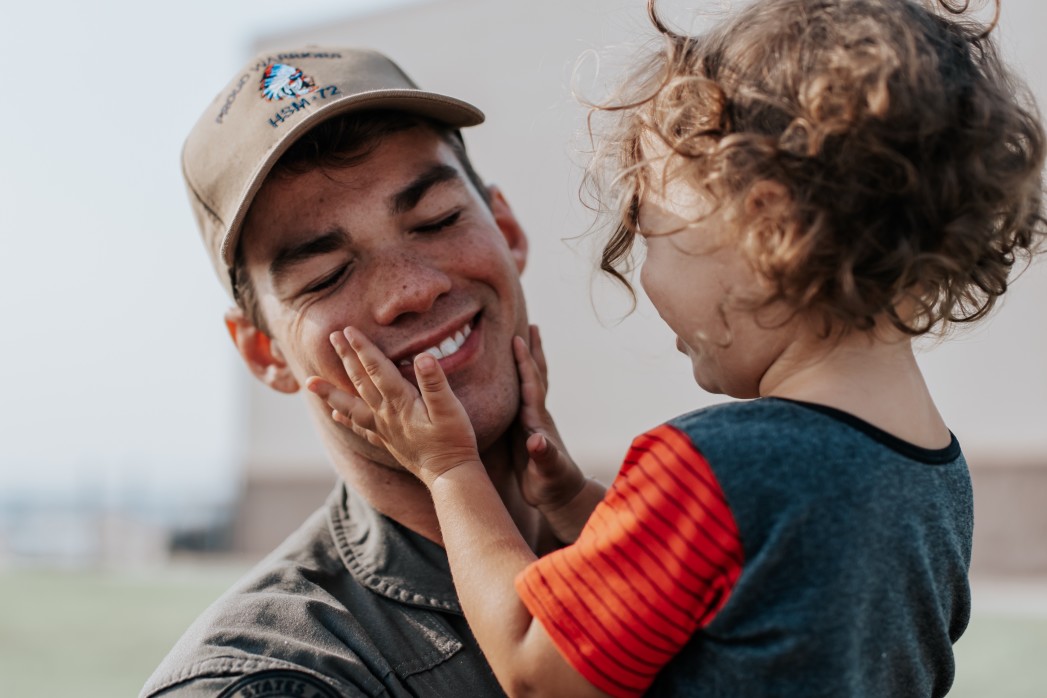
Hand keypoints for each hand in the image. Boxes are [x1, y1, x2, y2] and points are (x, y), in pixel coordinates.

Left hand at [307, 327, 480, 487]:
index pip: (377, 368)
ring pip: (351, 405)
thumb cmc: (453, 441)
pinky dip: (345, 418)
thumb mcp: (450, 409)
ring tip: (310, 382)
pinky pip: (359, 427)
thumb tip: (424, 357)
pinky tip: (334, 414)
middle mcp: (385, 414)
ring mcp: (383, 428)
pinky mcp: (387, 440)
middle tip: (331, 336)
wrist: (449, 476)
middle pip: (360, 380)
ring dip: (331, 391)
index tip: (348, 330)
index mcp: (400, 401)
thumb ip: (435, 383)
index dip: (363, 348)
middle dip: (346, 357)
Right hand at [513, 326, 597, 532]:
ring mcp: (535, 421)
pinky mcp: (529, 429)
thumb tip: (536, 441)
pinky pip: (524, 397)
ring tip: (525, 340)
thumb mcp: (547, 472)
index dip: (524, 362)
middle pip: (537, 376)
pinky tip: (514, 377)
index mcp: (537, 421)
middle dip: (534, 352)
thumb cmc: (553, 485)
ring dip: (530, 361)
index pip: (531, 385)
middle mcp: (538, 416)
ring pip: (532, 384)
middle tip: (531, 325)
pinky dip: (520, 380)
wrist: (563, 497)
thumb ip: (543, 456)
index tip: (517, 338)